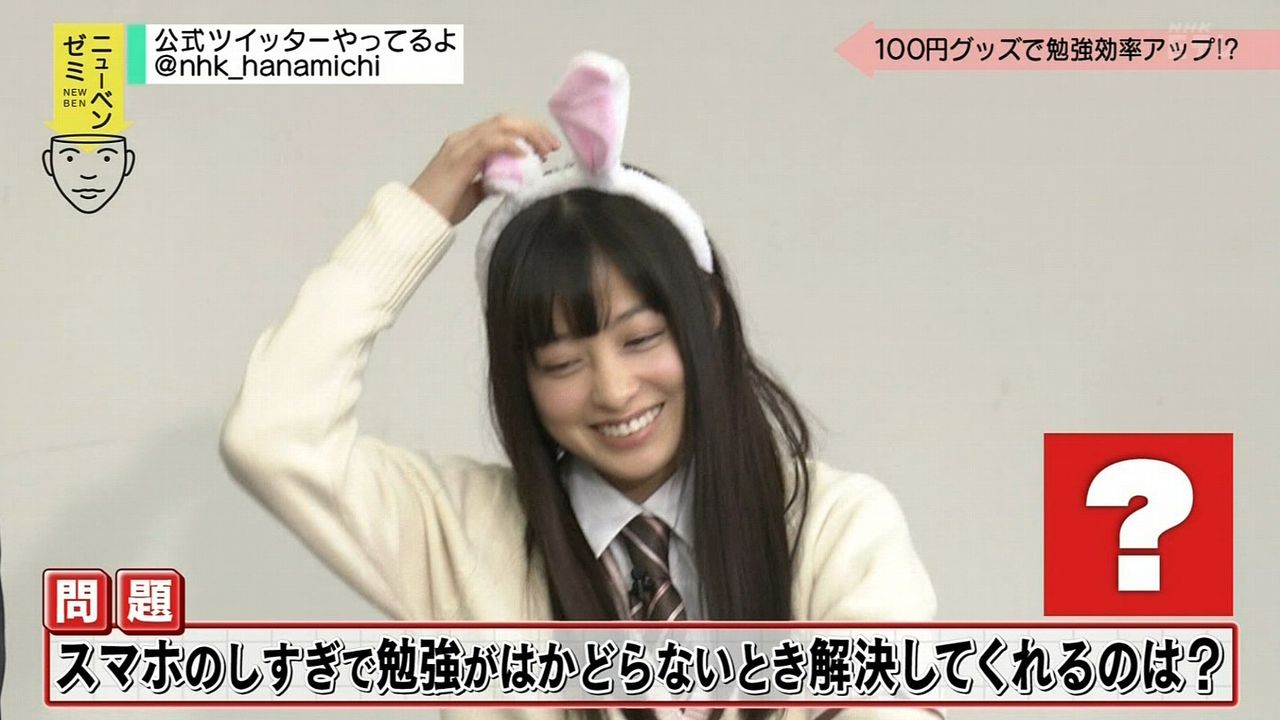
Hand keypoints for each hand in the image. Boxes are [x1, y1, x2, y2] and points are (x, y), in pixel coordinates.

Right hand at [410, 114, 559, 224]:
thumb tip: (510, 182)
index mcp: (465, 144)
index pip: (502, 127)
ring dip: (528, 134)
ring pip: (501, 126)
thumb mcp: (471, 193)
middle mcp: (463, 139)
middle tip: (553, 145)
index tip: (546, 148)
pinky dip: (511, 145)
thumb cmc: (441, 208)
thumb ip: (488, 182)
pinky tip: (525, 155)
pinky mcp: (460, 158)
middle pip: (505, 121)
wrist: (417, 217)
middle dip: (533, 129)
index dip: (527, 132)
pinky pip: (490, 142)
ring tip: (545, 150)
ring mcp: (460, 146)